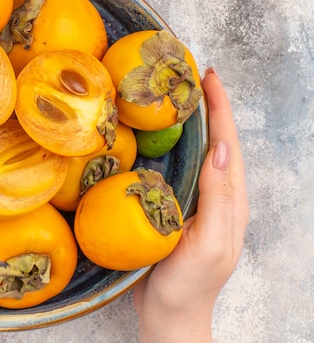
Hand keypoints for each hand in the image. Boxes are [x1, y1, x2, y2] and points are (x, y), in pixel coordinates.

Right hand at [132, 68, 248, 342]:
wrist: (170, 313)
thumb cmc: (189, 284)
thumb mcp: (208, 243)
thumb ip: (218, 199)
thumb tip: (220, 149)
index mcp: (229, 200)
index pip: (227, 143)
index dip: (220, 108)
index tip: (207, 75)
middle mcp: (216, 195)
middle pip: (216, 141)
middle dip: (209, 106)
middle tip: (190, 75)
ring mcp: (196, 201)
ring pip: (198, 152)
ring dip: (191, 122)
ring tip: (177, 96)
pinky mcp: (176, 207)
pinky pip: (179, 168)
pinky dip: (174, 144)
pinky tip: (158, 137)